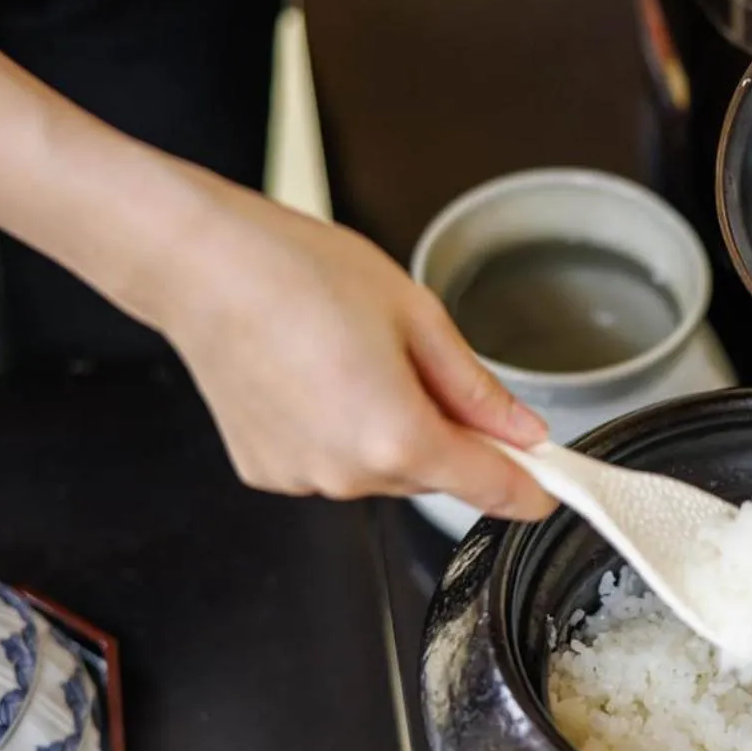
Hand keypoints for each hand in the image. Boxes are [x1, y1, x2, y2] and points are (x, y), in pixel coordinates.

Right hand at [154, 179, 556, 520]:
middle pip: (436, 475)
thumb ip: (477, 388)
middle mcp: (348, 473)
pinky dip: (340, 431)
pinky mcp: (268, 472)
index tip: (553, 484)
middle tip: (415, 360)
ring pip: (384, 470)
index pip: (491, 488)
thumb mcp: (416, 316)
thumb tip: (523, 430)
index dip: (531, 485)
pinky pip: (333, 464)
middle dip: (447, 433)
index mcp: (397, 436)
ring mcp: (303, 478)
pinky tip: (315, 378)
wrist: (198, 263)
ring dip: (390, 432)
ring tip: (350, 357)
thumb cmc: (297, 272)